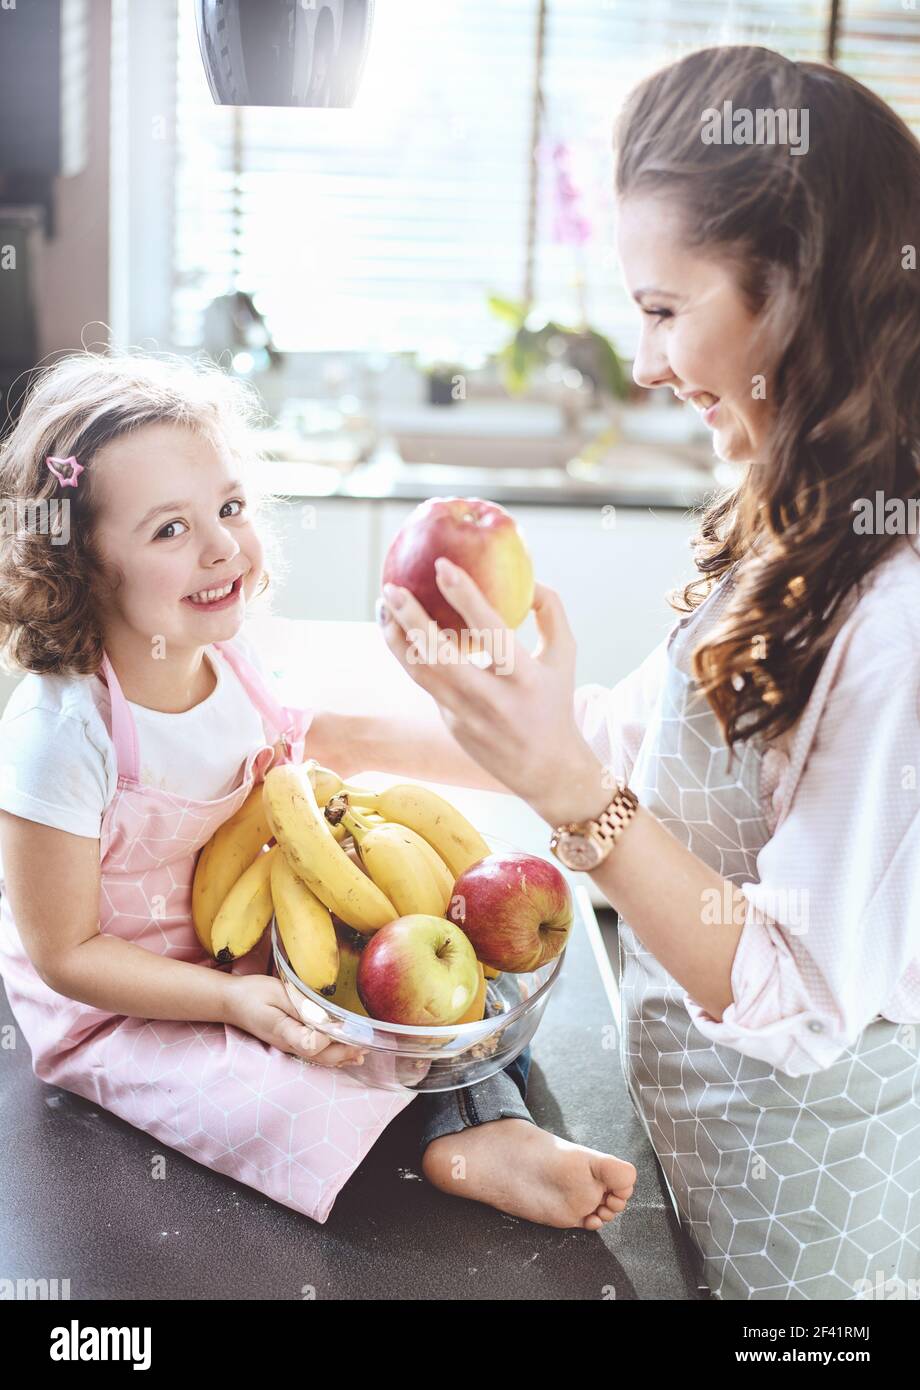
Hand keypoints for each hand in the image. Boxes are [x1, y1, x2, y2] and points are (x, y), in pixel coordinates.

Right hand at [223, 974, 366, 1068]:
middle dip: (346, 1051)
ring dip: (342, 1056)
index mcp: (286, 1032)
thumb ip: (300, 1009)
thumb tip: (325, 1021)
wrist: (232, 1001)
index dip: (332, 1040)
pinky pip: (314, 1055)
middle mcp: (290, 1044)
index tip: (349, 1029)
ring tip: (362, 1052)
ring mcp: (289, 1046)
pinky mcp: (289, 1042)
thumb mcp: (277, 995)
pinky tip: (344, 1056)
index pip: (314, 1045)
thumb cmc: (254, 994)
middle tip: (366, 1044)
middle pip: (322, 1057)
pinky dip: (331, 1056)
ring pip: (319, 1059)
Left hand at [378, 560, 608, 824]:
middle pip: (441, 658)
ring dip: (397, 638)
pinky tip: (398, 630)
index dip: (466, 597)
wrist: (546, 770)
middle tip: (392, 588)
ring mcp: (466, 716)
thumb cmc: (555, 703)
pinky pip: (426, 683)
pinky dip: (410, 654)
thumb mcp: (565, 656)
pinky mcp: (451, 724)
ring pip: (421, 673)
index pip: (491, 632)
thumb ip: (551, 612)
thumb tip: (527, 578)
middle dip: (412, 620)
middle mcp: (492, 700)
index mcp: (524, 678)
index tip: (442, 566)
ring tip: (383, 606)